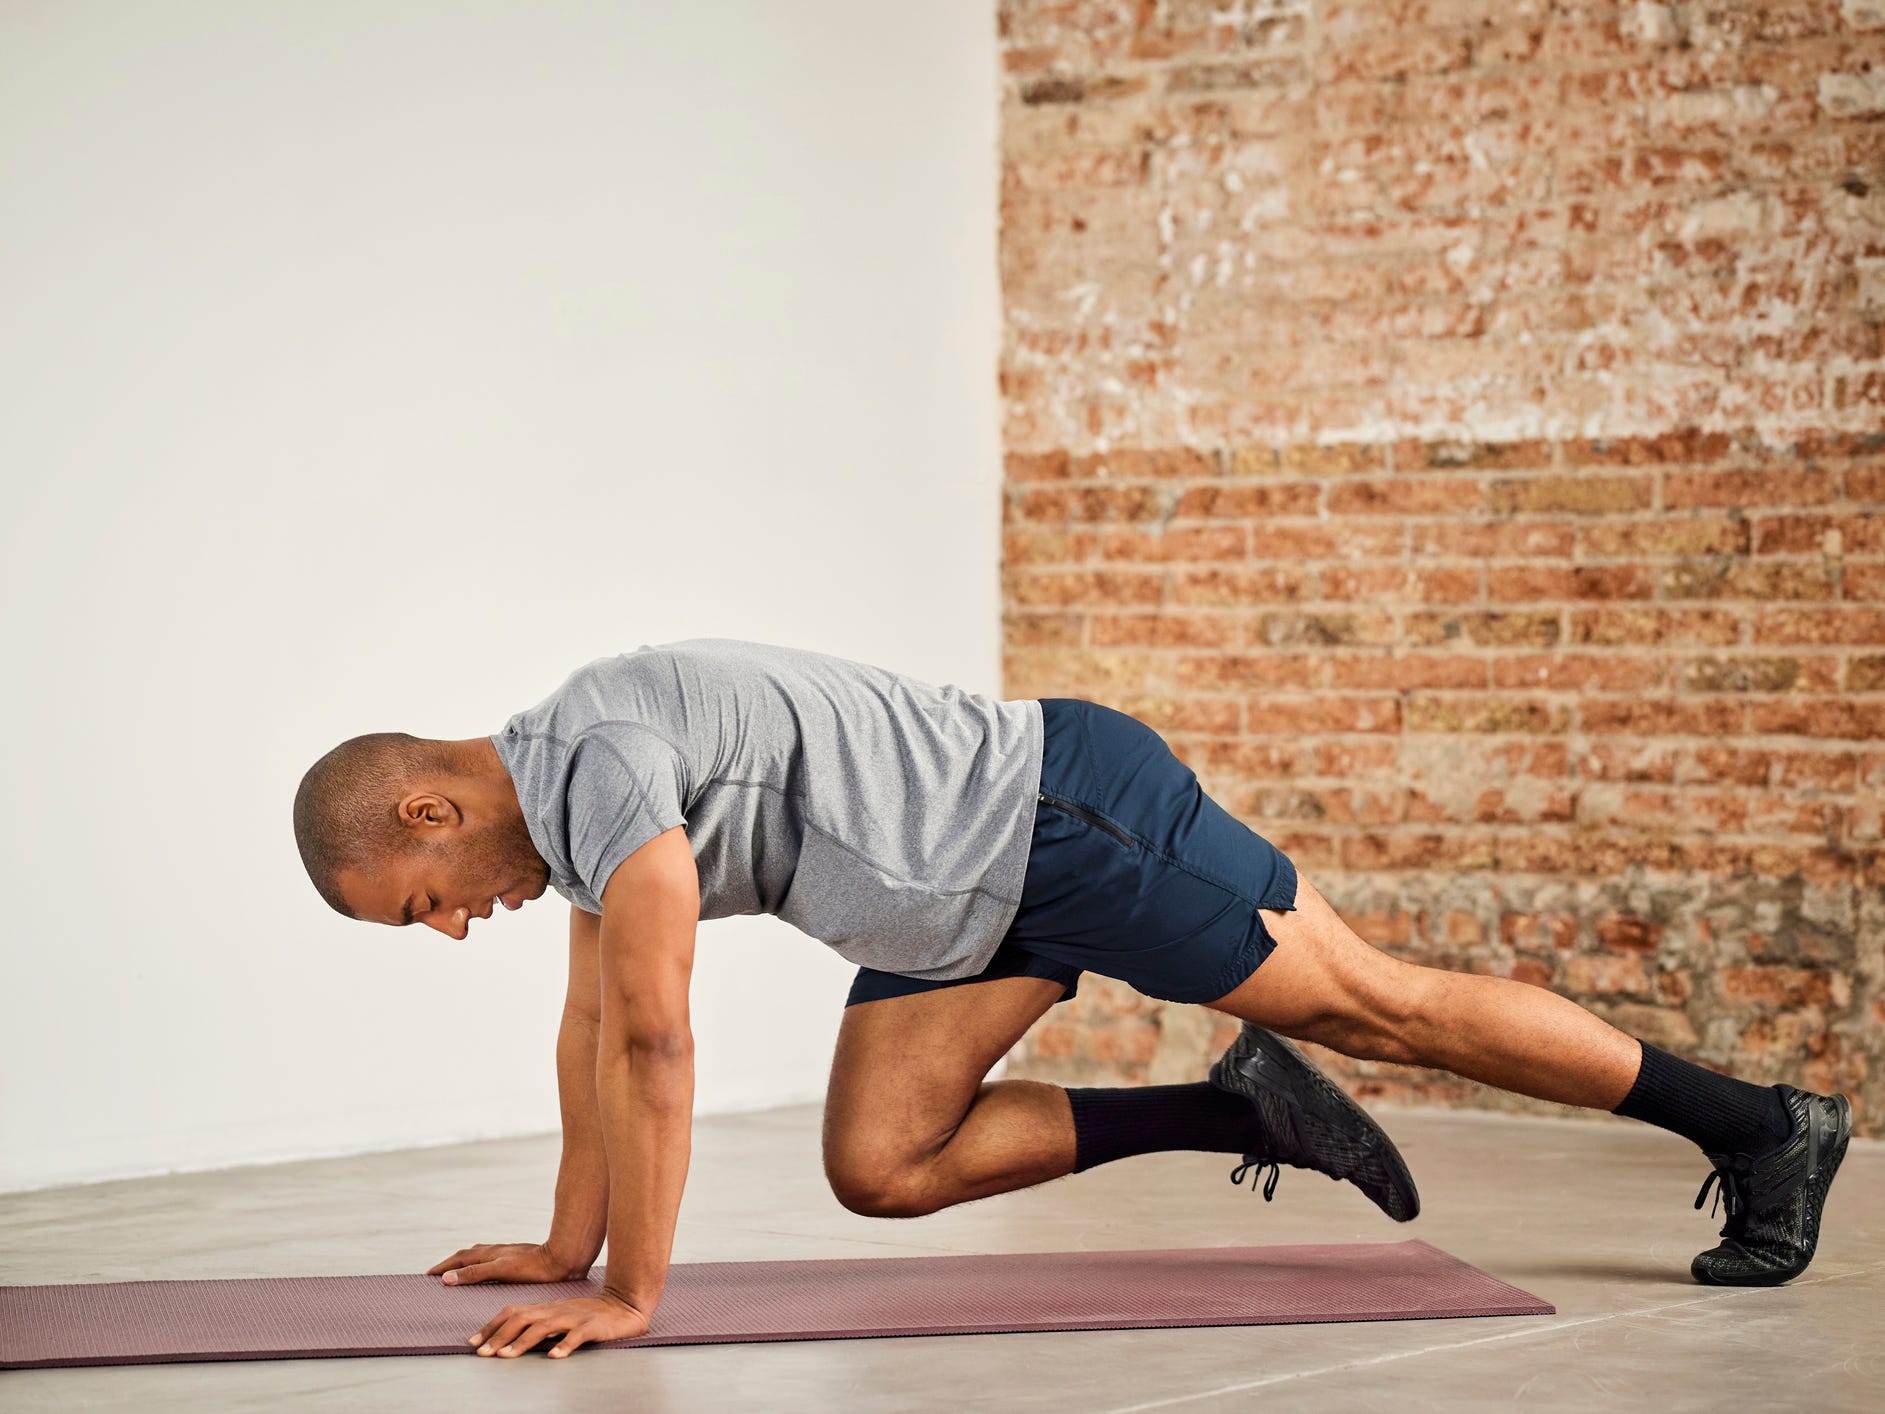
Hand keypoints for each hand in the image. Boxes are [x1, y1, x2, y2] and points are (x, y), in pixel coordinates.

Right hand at [427, 1241, 586, 1285]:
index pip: (459, 1259)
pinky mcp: (516, 1260)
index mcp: (489, 1254)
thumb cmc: (534, 1267)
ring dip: (464, 1263)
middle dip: (450, 1263)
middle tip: (436, 1273)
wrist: (562, 1260)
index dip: (444, 1267)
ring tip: (456, 1270)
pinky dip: (479, 1265)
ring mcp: (506, 1254)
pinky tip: (486, 1272)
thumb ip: (475, 1273)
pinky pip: (490, 1261)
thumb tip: (447, 1277)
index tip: (428, 1276)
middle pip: (466, 1255)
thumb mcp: (501, 1270)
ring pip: (479, 1256)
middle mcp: (495, 1251)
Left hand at [469, 1291, 649, 1358]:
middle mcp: (555, 1310)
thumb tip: (508, 1340)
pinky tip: (555, 1357)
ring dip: (522, 1341)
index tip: (472, 1344)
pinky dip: (564, 1345)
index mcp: (546, 1308)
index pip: (512, 1313)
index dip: (491, 1327)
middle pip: (522, 1318)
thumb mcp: (559, 1317)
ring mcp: (573, 1317)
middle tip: (482, 1354)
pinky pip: (577, 1336)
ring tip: (506, 1356)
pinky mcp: (592, 1326)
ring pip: (544, 1327)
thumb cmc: (590, 1315)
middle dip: (499, 1336)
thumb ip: (538, 1325)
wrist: (625, 1304)